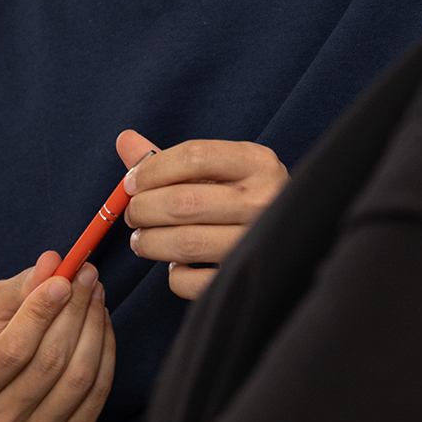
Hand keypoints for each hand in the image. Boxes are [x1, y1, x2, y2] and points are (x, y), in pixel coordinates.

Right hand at [0, 252, 115, 421]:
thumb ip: (22, 285)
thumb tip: (52, 262)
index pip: (14, 348)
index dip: (43, 311)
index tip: (65, 278)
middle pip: (51, 362)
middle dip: (75, 311)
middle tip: (89, 276)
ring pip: (79, 377)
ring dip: (95, 328)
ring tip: (96, 294)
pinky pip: (98, 393)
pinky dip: (106, 352)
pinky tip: (100, 324)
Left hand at [117, 130, 288, 299]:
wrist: (297, 234)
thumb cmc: (243, 195)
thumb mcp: (219, 168)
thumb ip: (170, 159)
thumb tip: (124, 140)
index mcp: (257, 162)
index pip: (194, 156)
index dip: (152, 170)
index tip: (131, 183)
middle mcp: (264, 198)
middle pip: (184, 202)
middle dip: (143, 209)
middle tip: (133, 214)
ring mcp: (259, 240)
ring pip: (186, 243)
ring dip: (150, 243)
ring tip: (142, 239)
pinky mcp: (249, 276)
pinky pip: (196, 281)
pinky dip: (175, 275)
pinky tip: (175, 265)